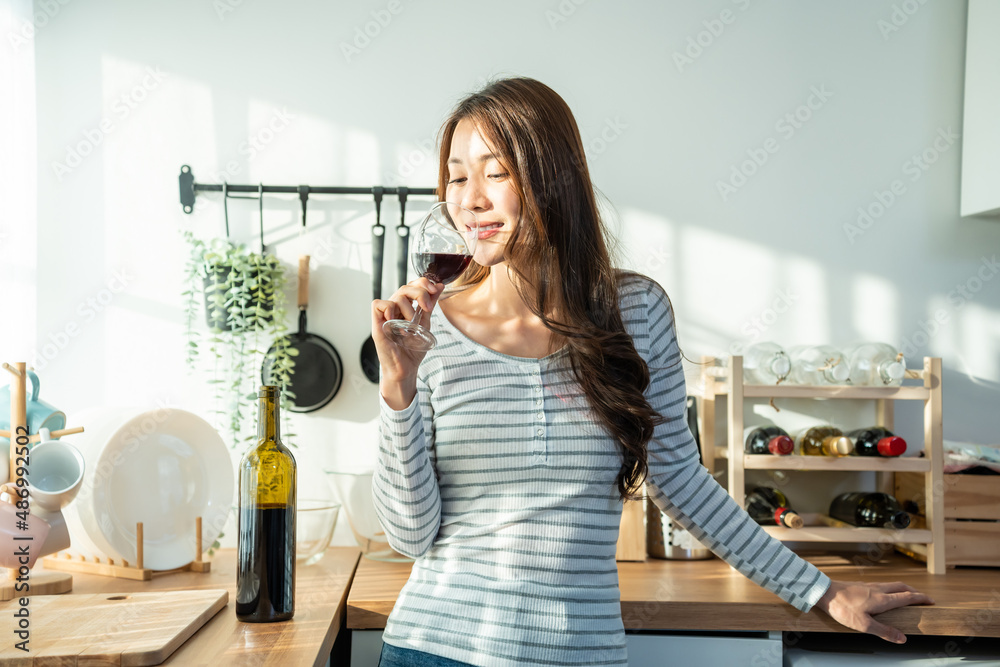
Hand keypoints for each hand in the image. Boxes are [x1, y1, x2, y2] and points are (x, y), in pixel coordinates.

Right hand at [371, 277, 443, 407]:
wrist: (406, 368)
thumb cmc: (412, 349)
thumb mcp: (425, 324)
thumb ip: (430, 306)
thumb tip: (439, 286)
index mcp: (405, 308)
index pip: (412, 285)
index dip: (423, 282)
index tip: (435, 289)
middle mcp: (395, 310)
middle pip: (405, 287)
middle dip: (420, 292)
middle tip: (427, 307)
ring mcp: (385, 316)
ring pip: (396, 296)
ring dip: (409, 309)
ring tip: (411, 326)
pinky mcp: (377, 324)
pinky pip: (378, 305)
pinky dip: (389, 309)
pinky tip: (396, 322)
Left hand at [814, 579, 934, 643]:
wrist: (824, 592)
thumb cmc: (842, 608)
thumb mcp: (864, 624)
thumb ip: (884, 631)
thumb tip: (903, 638)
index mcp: (882, 599)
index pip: (907, 597)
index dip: (921, 598)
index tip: (931, 601)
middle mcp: (878, 590)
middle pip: (901, 587)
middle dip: (915, 592)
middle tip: (923, 598)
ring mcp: (869, 586)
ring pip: (891, 585)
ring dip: (903, 589)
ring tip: (907, 596)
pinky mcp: (860, 586)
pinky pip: (882, 586)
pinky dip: (891, 589)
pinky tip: (885, 595)